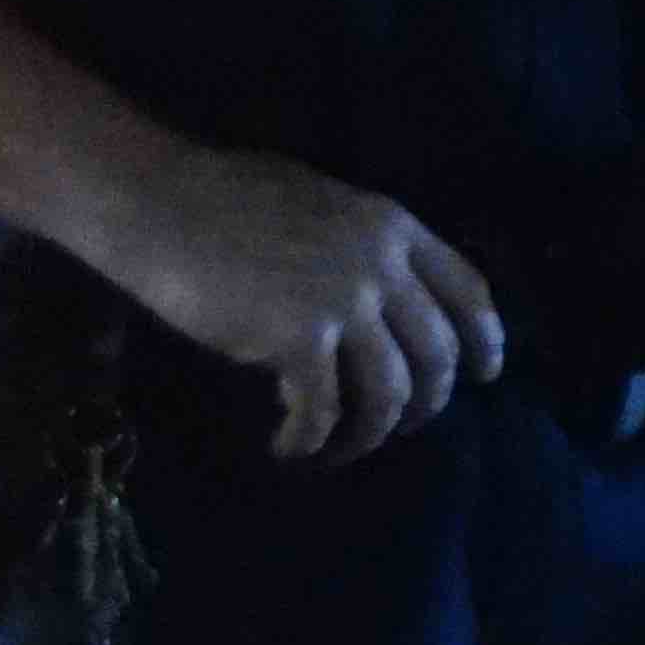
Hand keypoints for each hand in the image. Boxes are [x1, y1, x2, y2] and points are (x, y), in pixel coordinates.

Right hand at [95, 148, 504, 462]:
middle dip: (428, 402)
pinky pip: (322, 410)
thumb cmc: (220, 196)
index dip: (486, 338)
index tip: (488, 373)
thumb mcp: (318, 203)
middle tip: (404, 427)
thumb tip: (376, 294)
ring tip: (341, 448)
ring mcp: (343, 301)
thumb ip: (358, 245)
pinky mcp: (298, 339)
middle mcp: (380, 263)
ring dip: (370, 433)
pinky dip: (310, 439)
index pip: (468, 288)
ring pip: (388, 392)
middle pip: (437, 353)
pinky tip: (289, 447)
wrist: (156, 201)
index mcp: (390, 225)